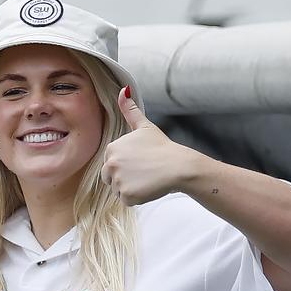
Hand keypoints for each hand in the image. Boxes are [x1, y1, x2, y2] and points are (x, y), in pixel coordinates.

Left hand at [100, 88, 203, 205]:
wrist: (180, 166)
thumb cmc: (163, 147)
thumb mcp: (145, 126)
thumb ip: (130, 110)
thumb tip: (123, 89)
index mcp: (112, 148)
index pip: (110, 164)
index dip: (127, 165)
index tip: (141, 161)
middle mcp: (110, 163)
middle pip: (110, 179)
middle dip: (125, 178)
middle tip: (144, 172)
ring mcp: (118, 179)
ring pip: (118, 191)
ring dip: (131, 189)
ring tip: (148, 179)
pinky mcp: (126, 195)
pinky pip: (127, 201)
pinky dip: (137, 198)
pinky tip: (149, 187)